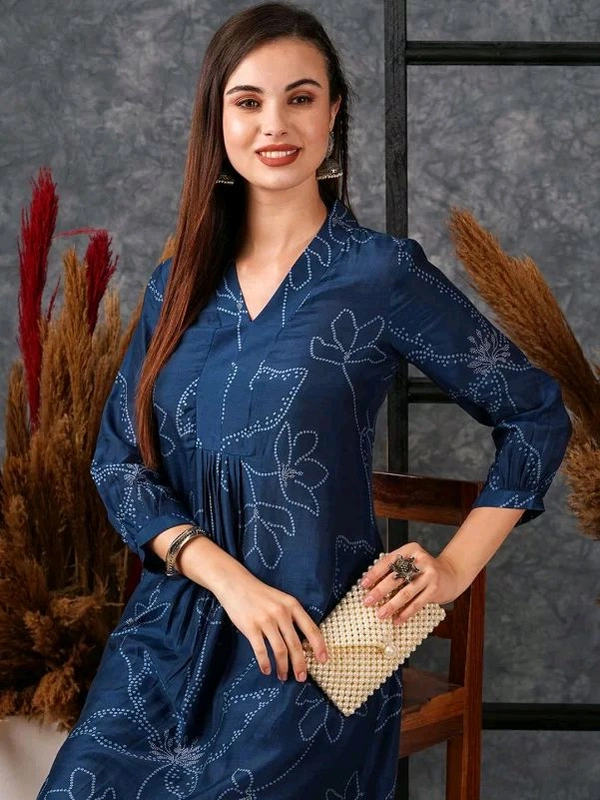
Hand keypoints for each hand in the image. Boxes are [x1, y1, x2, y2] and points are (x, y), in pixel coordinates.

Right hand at [213, 571, 328, 682]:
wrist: (236, 583)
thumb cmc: (260, 594)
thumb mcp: (282, 599)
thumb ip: (292, 616)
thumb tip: (304, 642)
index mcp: (292, 605)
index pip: (311, 628)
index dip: (319, 646)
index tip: (323, 660)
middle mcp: (281, 612)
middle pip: (295, 644)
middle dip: (300, 664)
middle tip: (302, 677)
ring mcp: (265, 620)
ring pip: (280, 650)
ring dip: (283, 667)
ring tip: (283, 676)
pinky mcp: (250, 627)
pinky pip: (261, 650)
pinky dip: (265, 663)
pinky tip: (266, 670)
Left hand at [359, 543, 464, 623]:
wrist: (451, 574)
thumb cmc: (423, 570)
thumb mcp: (410, 562)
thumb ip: (395, 569)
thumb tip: (370, 585)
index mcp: (410, 550)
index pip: (388, 561)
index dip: (374, 573)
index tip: (363, 584)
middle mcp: (420, 560)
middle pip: (395, 577)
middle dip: (379, 591)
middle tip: (367, 601)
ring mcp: (429, 574)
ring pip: (406, 592)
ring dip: (391, 605)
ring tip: (380, 614)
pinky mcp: (435, 588)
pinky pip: (417, 603)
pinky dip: (406, 613)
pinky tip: (397, 620)